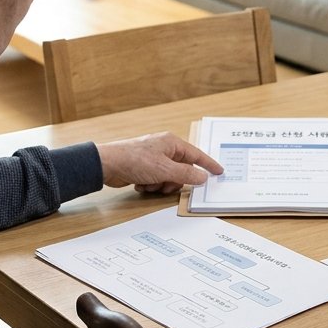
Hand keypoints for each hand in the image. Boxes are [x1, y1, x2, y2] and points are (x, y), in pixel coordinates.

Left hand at [97, 132, 223, 193]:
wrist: (108, 165)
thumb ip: (187, 174)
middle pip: (181, 169)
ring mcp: (153, 158)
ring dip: (161, 185)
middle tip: (167, 184)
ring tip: (149, 183)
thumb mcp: (166, 170)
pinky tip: (141, 183)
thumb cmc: (134, 160)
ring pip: (169, 177)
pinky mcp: (144, 168)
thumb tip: (202, 177)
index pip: (196, 154)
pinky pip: (156, 180)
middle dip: (174, 181)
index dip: (208, 165)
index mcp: (172, 143)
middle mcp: (164, 148)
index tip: (219, 171)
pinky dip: (151, 185)